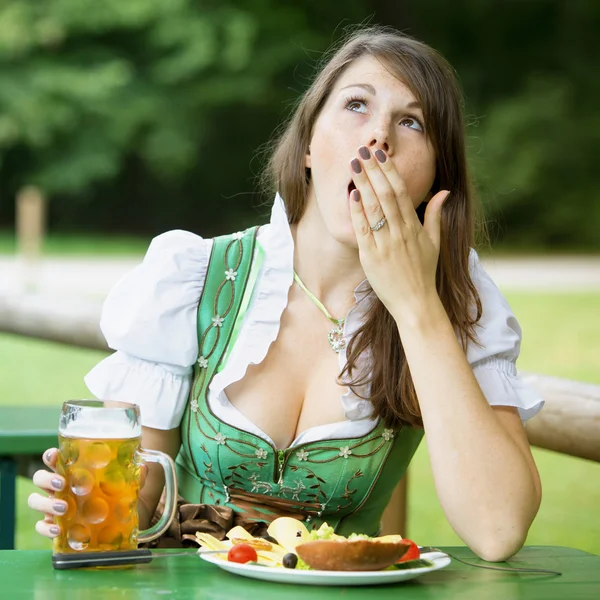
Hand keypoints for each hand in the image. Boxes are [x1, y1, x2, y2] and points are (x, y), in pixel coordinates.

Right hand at [27, 448, 147, 539]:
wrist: (120, 525)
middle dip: (47, 479)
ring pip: (35, 501)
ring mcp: (55, 507)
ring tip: (63, 508)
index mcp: (74, 472)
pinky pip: (41, 527)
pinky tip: (57, 529)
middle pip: (40, 478)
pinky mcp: (55, 526)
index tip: (55, 455)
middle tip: (62, 484)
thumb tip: (143, 466)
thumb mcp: (129, 484)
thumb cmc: (118, 497)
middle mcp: (61, 488)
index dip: (51, 456)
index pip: (56, 460)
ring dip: (45, 503)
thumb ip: (136, 474)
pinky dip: (45, 528)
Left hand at [348, 145, 449, 318]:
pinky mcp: (371, 257)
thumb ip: (435, 215)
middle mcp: (400, 232)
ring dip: (363, 184)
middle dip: (373, 170)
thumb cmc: (423, 273)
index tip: (380, 153)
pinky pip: (363, 230)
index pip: (401, 192)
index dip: (389, 171)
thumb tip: (443, 191)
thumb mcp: (434, 242)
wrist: (415, 303)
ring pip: (373, 208)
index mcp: (414, 227)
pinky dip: (357, 212)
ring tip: (353, 164)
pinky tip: (352, 195)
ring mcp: (385, 244)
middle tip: (363, 150)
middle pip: (386, 194)